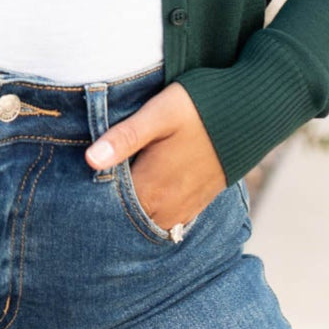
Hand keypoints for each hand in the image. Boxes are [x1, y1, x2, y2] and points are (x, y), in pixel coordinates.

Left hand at [85, 82, 226, 230]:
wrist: (252, 113)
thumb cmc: (201, 107)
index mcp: (153, 187)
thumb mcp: (158, 114)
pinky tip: (144, 196)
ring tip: (113, 192)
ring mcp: (185, 207)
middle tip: (88, 191)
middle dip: (107, 207)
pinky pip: (168, 221)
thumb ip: (125, 137)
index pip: (109, 207)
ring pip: (147, 222)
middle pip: (126, 218)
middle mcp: (168, 206)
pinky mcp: (199, 202)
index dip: (90, 198)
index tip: (76, 186)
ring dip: (130, 211)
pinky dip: (151, 213)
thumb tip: (89, 160)